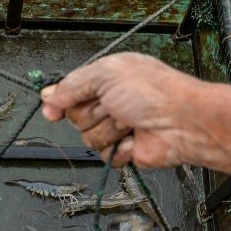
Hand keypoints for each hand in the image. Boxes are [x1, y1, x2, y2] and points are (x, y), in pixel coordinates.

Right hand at [40, 52, 230, 173]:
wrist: (182, 123)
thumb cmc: (154, 92)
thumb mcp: (106, 75)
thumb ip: (72, 85)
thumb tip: (48, 96)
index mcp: (106, 78)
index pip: (70, 91)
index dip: (60, 101)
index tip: (52, 111)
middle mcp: (111, 101)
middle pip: (76, 116)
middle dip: (93, 113)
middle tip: (115, 107)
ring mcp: (117, 127)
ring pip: (88, 138)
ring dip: (109, 131)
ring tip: (130, 122)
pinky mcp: (125, 150)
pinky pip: (104, 156)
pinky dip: (120, 149)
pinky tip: (135, 139)